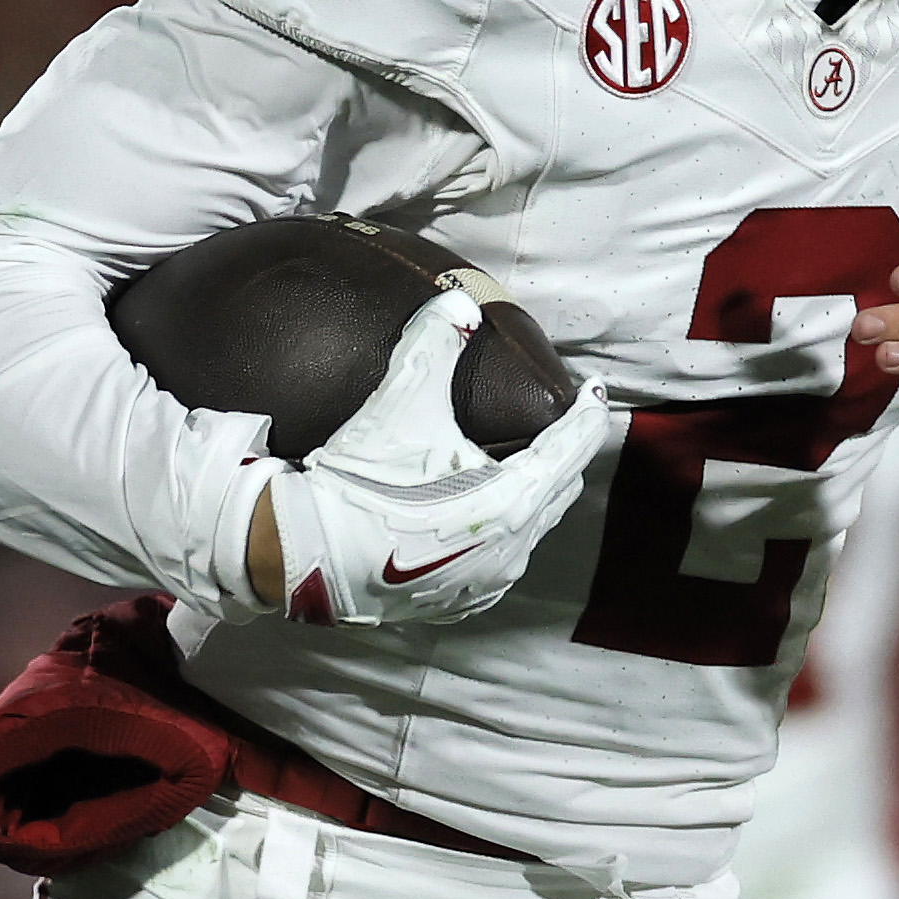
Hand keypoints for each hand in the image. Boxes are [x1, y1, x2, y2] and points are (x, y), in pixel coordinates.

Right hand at [248, 290, 611, 625]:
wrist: (304, 555)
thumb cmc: (359, 481)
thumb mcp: (399, 404)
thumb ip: (434, 345)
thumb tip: (458, 297)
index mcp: (513, 501)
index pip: (571, 447)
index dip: (585, 412)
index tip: (594, 388)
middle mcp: (513, 547)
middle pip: (559, 486)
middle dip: (560, 452)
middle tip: (553, 423)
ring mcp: (490, 580)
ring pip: (533, 525)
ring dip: (531, 493)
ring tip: (518, 463)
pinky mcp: (464, 601)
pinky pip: (503, 557)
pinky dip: (502, 529)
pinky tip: (481, 513)